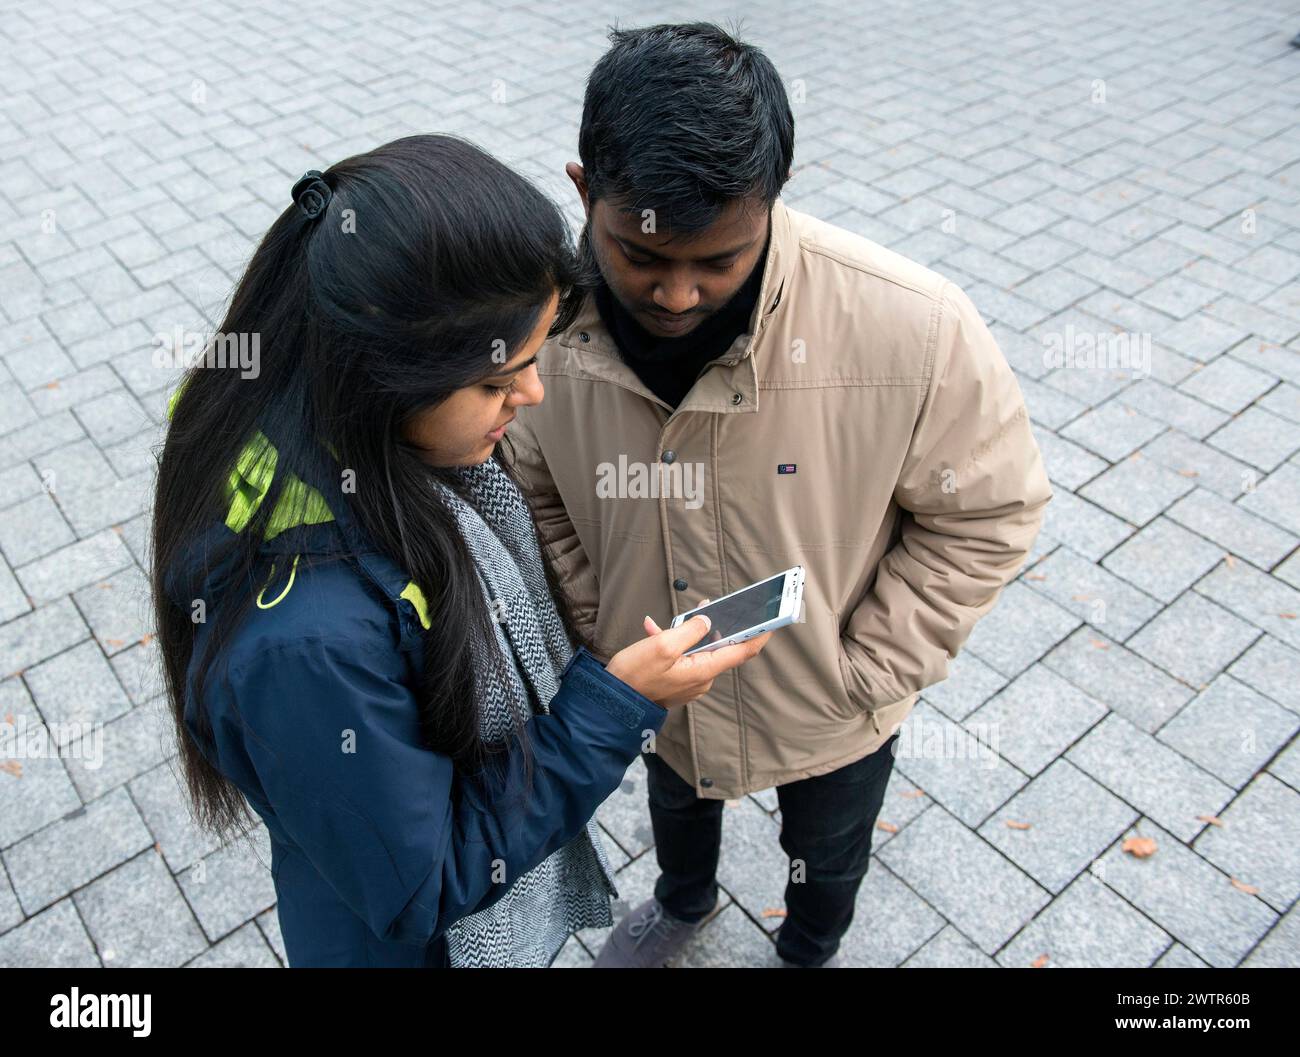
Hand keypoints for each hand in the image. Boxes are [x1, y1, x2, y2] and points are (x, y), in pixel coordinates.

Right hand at [605, 612, 773, 709]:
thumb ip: (689, 630)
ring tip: (666, 622)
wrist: (612, 702)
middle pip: (717, 647)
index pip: (741, 652)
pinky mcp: (675, 682)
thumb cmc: (636, 676)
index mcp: (703, 670)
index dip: (758, 636)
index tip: (771, 622)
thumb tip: (707, 620)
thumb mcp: (663, 646)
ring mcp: (688, 682)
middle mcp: (701, 678)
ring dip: (684, 632)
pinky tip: (653, 631)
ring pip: (696, 649)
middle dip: (712, 625)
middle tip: (706, 606)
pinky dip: (670, 643)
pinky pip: (681, 657)